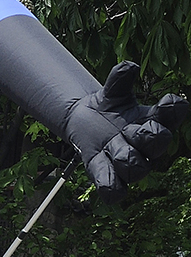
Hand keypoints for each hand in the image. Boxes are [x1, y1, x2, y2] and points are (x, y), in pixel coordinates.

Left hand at [64, 62, 188, 202]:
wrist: (83, 122)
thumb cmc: (108, 108)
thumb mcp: (112, 92)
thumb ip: (118, 80)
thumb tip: (128, 66)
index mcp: (152, 120)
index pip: (171, 115)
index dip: (173, 110)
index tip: (170, 101)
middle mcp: (146, 145)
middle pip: (158, 144)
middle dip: (147, 136)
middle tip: (127, 129)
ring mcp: (128, 161)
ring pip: (138, 167)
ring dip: (125, 158)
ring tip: (111, 146)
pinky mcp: (107, 174)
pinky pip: (116, 189)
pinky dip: (112, 188)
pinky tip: (109, 187)